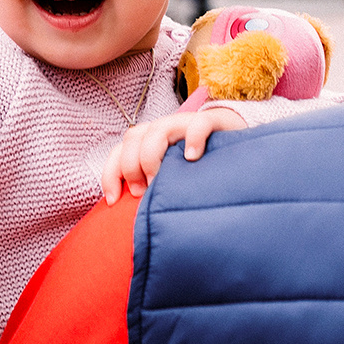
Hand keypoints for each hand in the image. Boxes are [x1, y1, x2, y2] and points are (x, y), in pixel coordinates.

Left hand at [100, 108, 248, 202]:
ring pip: (157, 130)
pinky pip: (198, 125)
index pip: (118, 151)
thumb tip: (134, 221)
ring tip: (159, 180)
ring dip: (151, 157)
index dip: (111, 174)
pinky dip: (192, 139)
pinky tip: (192, 157)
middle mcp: (162, 129)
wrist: (233, 138)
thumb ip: (152, 190)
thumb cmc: (197, 167)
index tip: (114, 201)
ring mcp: (184, 124)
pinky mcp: (211, 122)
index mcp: (147, 141)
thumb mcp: (169, 178)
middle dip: (130, 167)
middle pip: (133, 138)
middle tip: (141, 193)